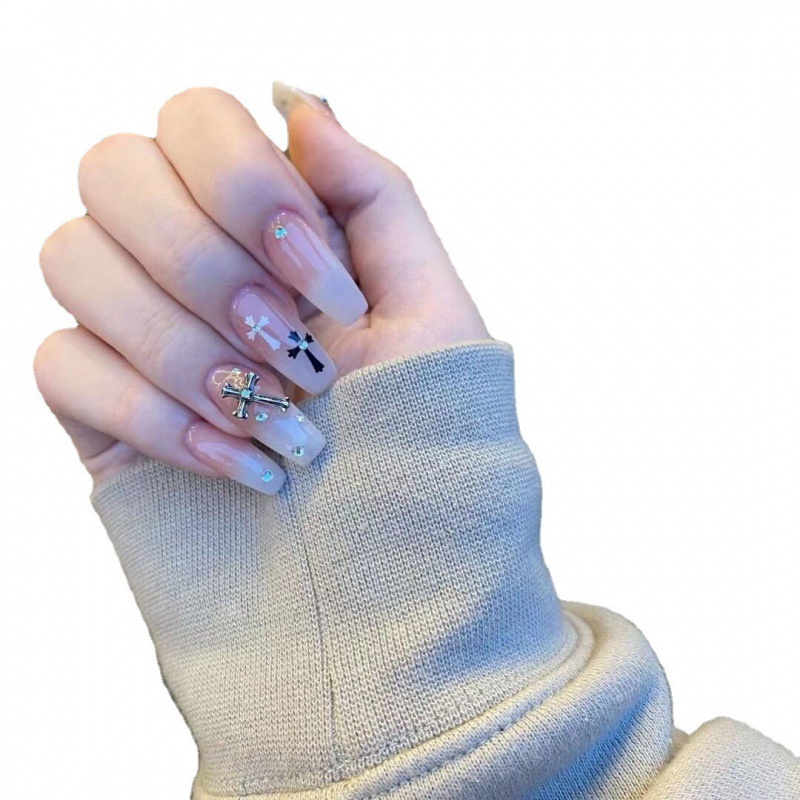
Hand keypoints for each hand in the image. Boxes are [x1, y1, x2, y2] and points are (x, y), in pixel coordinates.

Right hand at [35, 84, 487, 493]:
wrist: (384, 572)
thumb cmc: (420, 440)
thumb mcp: (430, 310)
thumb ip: (374, 195)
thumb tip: (298, 101)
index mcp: (271, 222)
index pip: (196, 119)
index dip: (247, 186)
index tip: (327, 283)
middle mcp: (193, 258)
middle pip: (114, 170)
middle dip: (207, 266)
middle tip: (296, 356)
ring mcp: (136, 330)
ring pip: (71, 258)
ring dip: (185, 348)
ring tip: (281, 425)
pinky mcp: (98, 407)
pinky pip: (59, 364)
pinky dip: (154, 415)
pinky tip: (236, 465)